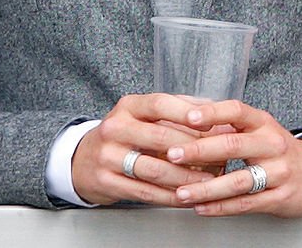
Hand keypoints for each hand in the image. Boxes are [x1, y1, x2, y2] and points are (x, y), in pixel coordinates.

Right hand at [71, 93, 219, 204]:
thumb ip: (178, 110)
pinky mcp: (106, 182)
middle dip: (194, 149)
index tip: (211, 123)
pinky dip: (169, 196)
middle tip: (220, 156)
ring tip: (210, 180)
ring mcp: (108, 156)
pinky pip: (144, 192)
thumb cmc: (125, 134)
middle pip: (160, 137)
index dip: (186, 113)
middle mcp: (115, 128)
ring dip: (186, 177)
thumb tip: (215, 113)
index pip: (160, 104)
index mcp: (128, 106)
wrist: (82, 160)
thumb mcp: (143, 114)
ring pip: (154, 169)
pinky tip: (187, 196)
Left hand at [165, 99, 301, 216]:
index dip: (213, 113)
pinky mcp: (279, 197)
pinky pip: (245, 204)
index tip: (189, 117)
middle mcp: (272, 144)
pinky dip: (220, 208)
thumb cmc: (277, 149)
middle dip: (200, 151)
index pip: (237, 111)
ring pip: (238, 181)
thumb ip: (228, 126)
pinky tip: (201, 208)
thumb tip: (188, 118)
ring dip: (206, 188)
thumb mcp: (259, 129)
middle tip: (173, 154)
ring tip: (181, 193)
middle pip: (233, 145)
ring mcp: (278, 172)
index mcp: (263, 123)